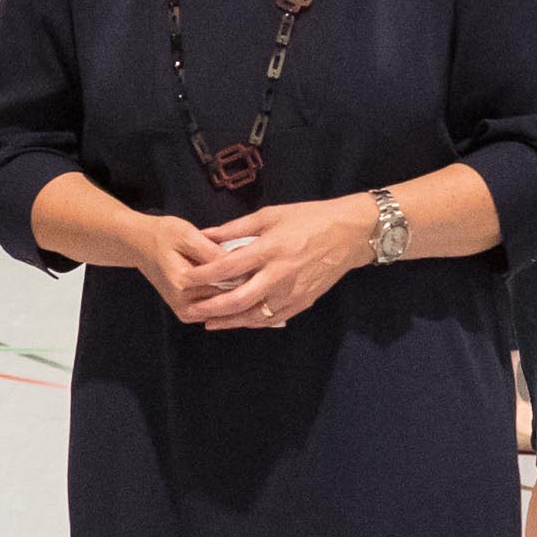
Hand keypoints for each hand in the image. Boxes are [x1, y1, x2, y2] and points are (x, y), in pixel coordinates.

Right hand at [118, 212, 247, 322]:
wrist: (140, 246)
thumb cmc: (163, 235)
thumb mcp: (187, 234)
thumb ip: (212, 252)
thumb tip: (241, 264)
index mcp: (184, 283)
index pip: (227, 282)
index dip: (248, 272)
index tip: (260, 261)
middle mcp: (184, 304)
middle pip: (228, 298)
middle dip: (246, 285)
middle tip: (260, 268)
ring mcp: (185, 312)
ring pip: (224, 308)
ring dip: (239, 295)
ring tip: (251, 276)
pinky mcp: (186, 314)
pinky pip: (215, 311)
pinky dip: (227, 300)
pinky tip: (237, 286)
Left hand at [181, 196, 377, 330]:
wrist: (350, 234)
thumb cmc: (308, 218)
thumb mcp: (271, 215)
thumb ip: (236, 228)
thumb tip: (205, 234)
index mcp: (270, 248)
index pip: (229, 266)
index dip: (204, 275)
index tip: (185, 278)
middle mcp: (280, 274)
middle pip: (238, 299)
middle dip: (211, 308)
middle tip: (190, 311)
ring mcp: (292, 292)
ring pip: (254, 315)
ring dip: (229, 321)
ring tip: (207, 322)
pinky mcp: (303, 303)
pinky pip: (272, 318)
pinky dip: (251, 322)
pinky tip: (237, 321)